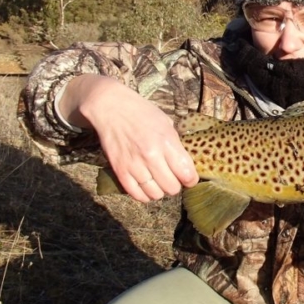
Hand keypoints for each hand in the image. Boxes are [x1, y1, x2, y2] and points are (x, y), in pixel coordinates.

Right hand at [60, 74, 198, 201]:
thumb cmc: (142, 113)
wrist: (111, 108)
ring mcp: (134, 165)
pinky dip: (144, 195)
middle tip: (173, 179)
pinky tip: (147, 187)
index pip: (187, 173)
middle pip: (172, 187)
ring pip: (155, 194)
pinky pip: (136, 194)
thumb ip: (175, 145)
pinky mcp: (120, 171)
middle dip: (176, 185)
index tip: (189, 178)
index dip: (191, 179)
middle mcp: (152, 156)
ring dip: (160, 191)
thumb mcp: (167, 124)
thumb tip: (185, 164)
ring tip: (159, 182)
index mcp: (167, 142)